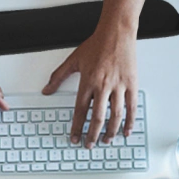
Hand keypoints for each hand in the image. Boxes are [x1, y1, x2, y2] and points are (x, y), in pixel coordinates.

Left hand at [43, 28, 137, 148]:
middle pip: (97, 117)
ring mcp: (119, 86)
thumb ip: (58, 76)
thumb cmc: (96, 44)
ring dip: (110, 132)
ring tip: (106, 140)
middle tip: (89, 145)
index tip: (74, 138)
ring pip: (115, 116)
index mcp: (88, 81)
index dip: (76, 127)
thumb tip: (46, 89)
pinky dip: (130, 122)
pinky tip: (126, 131)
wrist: (116, 32)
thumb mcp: (73, 59)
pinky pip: (132, 107)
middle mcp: (103, 85)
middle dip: (92, 134)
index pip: (80, 110)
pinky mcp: (131, 84)